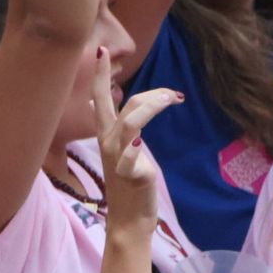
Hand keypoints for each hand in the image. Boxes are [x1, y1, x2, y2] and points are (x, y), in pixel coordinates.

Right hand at [92, 45, 179, 228]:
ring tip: (172, 102)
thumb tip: (101, 108)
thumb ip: (115, 129)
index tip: (100, 51)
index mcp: (106, 136)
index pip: (99, 99)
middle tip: (173, 95)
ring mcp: (118, 159)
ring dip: (150, 108)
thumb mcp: (120, 152)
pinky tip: (140, 143)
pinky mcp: (130, 174)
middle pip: (121, 107)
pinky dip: (134, 149)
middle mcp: (109, 144)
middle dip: (146, 94)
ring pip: (129, 123)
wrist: (128, 221)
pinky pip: (130, 157)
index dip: (99, 75)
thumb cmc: (128, 185)